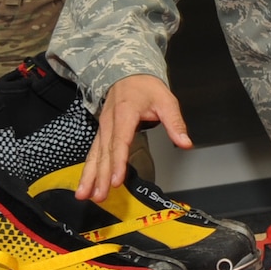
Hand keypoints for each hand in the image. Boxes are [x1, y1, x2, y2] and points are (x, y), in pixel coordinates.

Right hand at [76, 74, 191, 202]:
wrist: (127, 73)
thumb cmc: (146, 87)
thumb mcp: (166, 101)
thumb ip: (175, 123)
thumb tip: (186, 143)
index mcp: (125, 114)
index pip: (120, 142)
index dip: (118, 162)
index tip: (116, 180)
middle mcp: (110, 123)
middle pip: (104, 153)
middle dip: (100, 176)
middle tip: (99, 196)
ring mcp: (103, 128)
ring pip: (94, 155)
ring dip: (89, 176)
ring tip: (84, 195)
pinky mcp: (101, 132)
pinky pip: (94, 152)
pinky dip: (89, 169)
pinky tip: (86, 184)